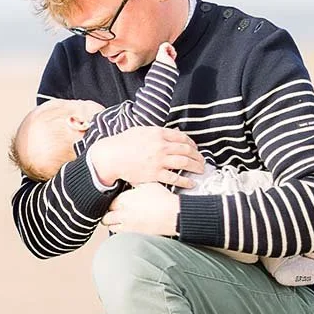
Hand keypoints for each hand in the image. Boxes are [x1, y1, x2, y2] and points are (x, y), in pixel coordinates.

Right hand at [88, 126, 204, 188]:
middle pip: (187, 150)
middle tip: (202, 160)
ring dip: (196, 166)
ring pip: (185, 163)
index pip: (182, 137)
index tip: (195, 148)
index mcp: (159, 134)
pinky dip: (185, 181)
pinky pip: (175, 178)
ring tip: (200, 170)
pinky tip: (191, 183)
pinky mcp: (155, 174)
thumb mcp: (140, 131)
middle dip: (198, 156)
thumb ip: (157, 132)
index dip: (192, 143)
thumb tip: (171, 132)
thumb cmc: (123, 143)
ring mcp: (159, 161)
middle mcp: (161, 146)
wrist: (111, 156)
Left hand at [101, 183, 180, 235]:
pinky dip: (121, 232)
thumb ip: (135, 182)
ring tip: (119, 221)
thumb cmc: (163, 199)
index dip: (111, 203)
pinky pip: (120, 235)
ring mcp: (127, 226)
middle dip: (108, 215)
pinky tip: (127, 228)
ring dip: (113, 224)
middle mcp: (122, 214)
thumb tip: (129, 179)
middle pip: (106, 217)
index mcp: (124, 200)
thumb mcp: (148, 184)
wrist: (174, 214)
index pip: (108, 203)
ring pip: (111, 228)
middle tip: (113, 213)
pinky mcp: (134, 235)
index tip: (114, 203)